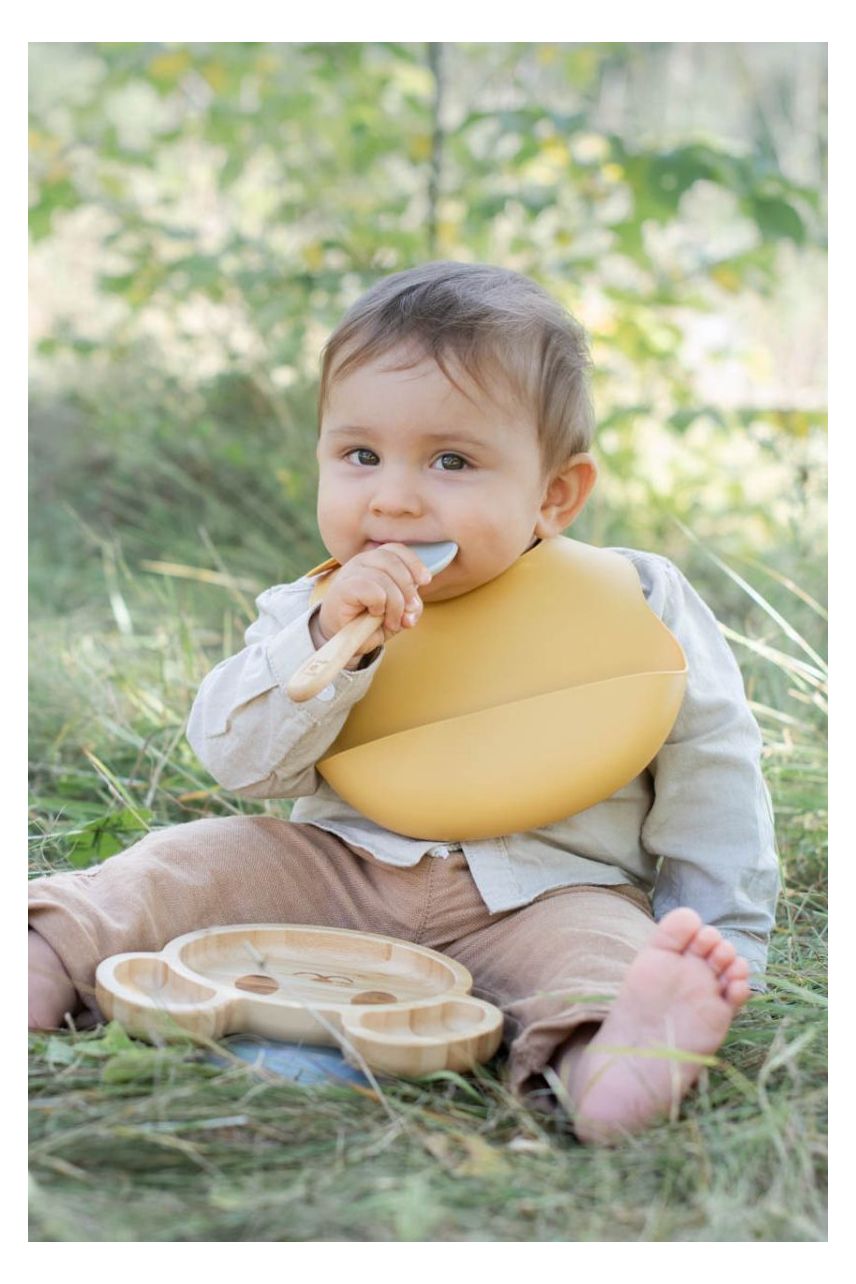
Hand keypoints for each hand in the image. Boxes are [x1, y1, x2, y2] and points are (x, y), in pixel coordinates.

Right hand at [314, 544, 432, 661]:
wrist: (340, 636)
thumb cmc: (368, 620)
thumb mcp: (397, 613)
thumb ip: (410, 607)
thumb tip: (413, 608)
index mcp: (375, 561)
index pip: (397, 550)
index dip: (414, 563)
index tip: (425, 581)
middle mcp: (362, 561)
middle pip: (393, 562)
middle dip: (407, 589)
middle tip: (408, 613)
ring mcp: (350, 572)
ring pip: (384, 579)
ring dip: (395, 604)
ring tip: (392, 621)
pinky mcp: (343, 588)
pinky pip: (373, 591)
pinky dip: (379, 606)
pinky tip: (374, 614)